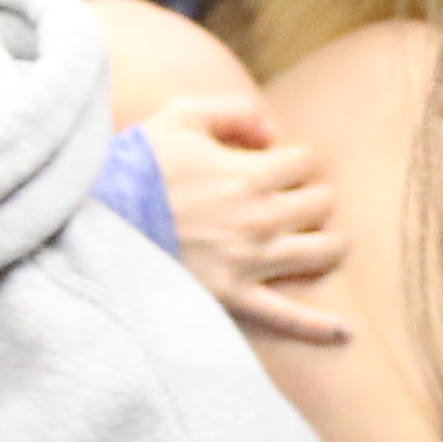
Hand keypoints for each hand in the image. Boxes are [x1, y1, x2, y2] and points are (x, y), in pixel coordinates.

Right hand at [143, 95, 350, 346]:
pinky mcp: (235, 297)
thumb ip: (232, 110)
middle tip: (292, 199)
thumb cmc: (137, 167)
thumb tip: (271, 129)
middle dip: (312, 195)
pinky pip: (289, 316)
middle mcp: (261, 218)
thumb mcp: (179, 115)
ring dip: (330, 242)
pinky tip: (346, 332)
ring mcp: (252, 261)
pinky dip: (320, 326)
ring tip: (326, 240)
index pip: (306, 160)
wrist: (96, 223)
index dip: (293, 158)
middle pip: (321, 202)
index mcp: (250, 173)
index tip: (275, 164)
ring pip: (321, 251)